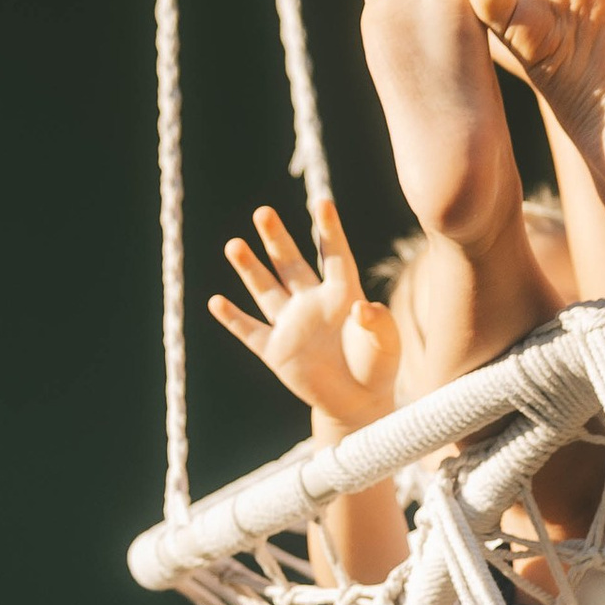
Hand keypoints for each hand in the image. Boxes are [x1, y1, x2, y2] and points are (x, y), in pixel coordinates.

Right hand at [208, 195, 399, 428]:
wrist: (358, 402)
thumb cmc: (377, 365)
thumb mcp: (388, 345)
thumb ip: (381, 324)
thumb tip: (363, 307)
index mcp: (342, 293)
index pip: (333, 255)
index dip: (328, 230)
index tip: (321, 202)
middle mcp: (312, 302)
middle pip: (291, 264)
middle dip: (276, 239)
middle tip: (263, 213)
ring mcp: (291, 325)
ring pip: (266, 290)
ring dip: (250, 268)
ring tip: (234, 245)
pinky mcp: (275, 350)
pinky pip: (250, 330)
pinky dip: (233, 318)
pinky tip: (216, 302)